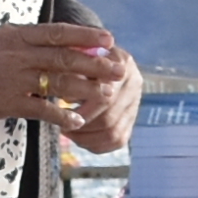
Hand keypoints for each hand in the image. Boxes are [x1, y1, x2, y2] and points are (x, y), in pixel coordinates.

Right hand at [0, 15, 125, 127]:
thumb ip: (27, 42)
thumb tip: (60, 42)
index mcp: (16, 35)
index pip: (58, 32)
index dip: (86, 36)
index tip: (109, 39)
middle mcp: (17, 53)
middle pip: (65, 58)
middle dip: (95, 64)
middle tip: (119, 69)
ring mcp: (12, 78)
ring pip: (58, 83)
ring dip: (86, 90)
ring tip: (106, 94)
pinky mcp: (6, 102)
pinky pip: (41, 109)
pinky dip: (61, 115)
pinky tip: (77, 120)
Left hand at [63, 41, 138, 156]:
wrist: (99, 57)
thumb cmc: (81, 53)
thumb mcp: (76, 52)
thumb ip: (73, 69)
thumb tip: (68, 97)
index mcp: (122, 62)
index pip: (105, 95)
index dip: (83, 108)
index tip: (63, 110)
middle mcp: (134, 83)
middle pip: (109, 118)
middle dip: (82, 126)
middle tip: (62, 125)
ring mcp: (135, 102)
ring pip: (113, 133)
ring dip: (87, 138)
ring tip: (68, 132)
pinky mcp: (132, 119)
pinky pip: (118, 141)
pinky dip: (96, 145)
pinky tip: (79, 138)